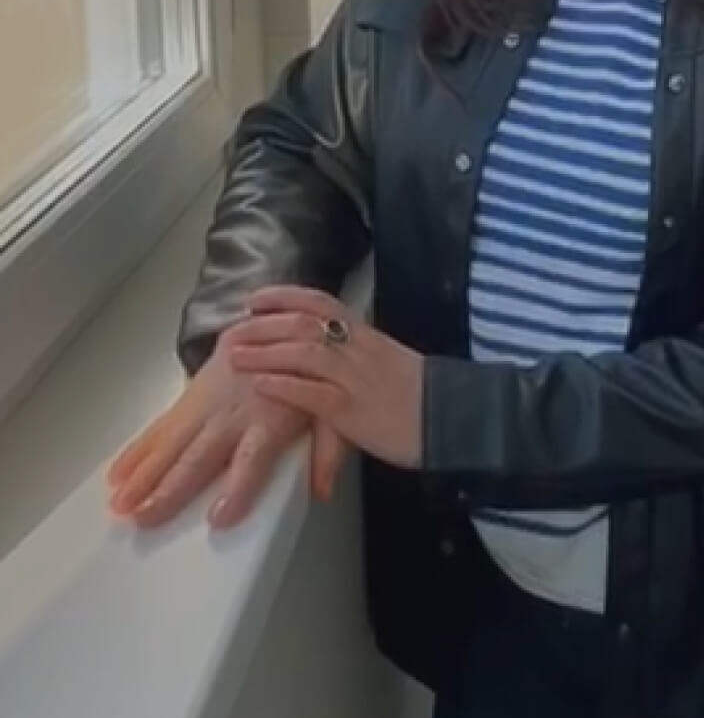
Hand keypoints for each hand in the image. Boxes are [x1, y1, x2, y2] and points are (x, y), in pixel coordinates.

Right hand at [106, 331, 346, 528]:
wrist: (283, 318)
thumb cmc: (308, 371)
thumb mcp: (330, 407)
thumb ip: (329, 449)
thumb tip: (322, 491)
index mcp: (271, 418)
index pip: (254, 458)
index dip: (238, 487)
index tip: (219, 516)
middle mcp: (234, 410)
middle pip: (200, 453)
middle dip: (170, 486)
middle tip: (145, 516)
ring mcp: (209, 400)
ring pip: (172, 440)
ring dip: (144, 472)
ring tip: (121, 501)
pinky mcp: (193, 391)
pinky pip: (163, 423)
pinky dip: (139, 449)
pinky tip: (119, 471)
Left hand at [225, 286, 424, 470]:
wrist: (454, 420)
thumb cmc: (423, 397)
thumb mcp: (389, 362)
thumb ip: (360, 353)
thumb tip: (331, 349)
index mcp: (367, 335)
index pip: (321, 303)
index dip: (284, 297)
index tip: (255, 298)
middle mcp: (358, 349)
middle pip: (304, 324)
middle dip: (265, 324)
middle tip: (235, 329)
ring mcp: (354, 379)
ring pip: (304, 353)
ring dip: (265, 352)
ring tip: (236, 356)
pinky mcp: (352, 412)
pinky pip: (312, 394)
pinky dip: (283, 387)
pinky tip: (260, 386)